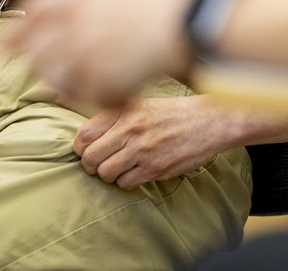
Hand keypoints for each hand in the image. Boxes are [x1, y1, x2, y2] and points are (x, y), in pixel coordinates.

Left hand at [4, 0, 193, 104]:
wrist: (185, 21)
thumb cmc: (153, 1)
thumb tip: (61, 1)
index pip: (33, 15)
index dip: (16, 31)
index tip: (2, 46)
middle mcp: (76, 25)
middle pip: (39, 51)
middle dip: (36, 63)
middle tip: (40, 72)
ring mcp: (87, 54)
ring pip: (56, 79)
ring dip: (60, 84)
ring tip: (75, 86)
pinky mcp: (101, 80)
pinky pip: (82, 97)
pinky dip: (87, 98)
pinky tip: (100, 95)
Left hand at [74, 96, 235, 189]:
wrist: (207, 120)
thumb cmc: (173, 113)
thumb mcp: (141, 104)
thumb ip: (116, 117)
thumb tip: (89, 136)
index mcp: (123, 110)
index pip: (84, 133)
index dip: (80, 147)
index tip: (86, 150)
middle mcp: (129, 128)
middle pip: (90, 157)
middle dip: (90, 165)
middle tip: (99, 165)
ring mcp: (141, 149)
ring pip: (105, 173)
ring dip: (108, 175)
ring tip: (119, 169)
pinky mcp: (154, 168)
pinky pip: (125, 183)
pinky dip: (126, 182)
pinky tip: (135, 173)